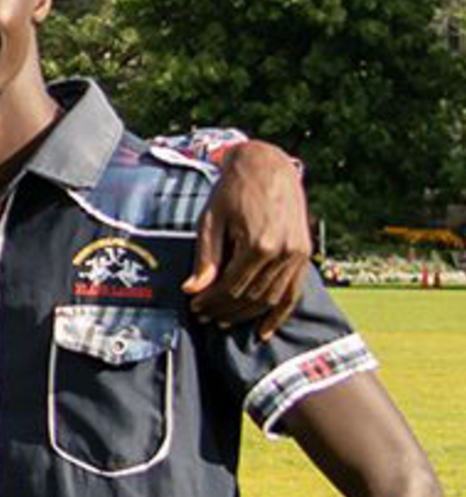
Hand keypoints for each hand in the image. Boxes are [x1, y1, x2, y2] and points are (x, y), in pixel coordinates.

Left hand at [183, 140, 309, 338]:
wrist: (266, 166)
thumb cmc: (233, 190)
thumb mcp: (211, 221)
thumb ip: (205, 258)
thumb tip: (192, 290)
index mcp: (259, 243)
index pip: (231, 287)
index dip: (211, 300)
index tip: (195, 306)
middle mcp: (283, 252)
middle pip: (251, 296)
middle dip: (225, 309)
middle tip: (206, 315)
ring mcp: (298, 254)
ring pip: (271, 298)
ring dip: (247, 314)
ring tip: (224, 319)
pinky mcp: (305, 253)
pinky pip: (294, 292)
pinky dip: (279, 314)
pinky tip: (264, 330)